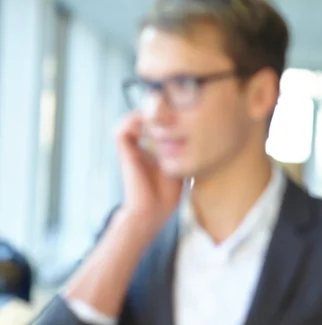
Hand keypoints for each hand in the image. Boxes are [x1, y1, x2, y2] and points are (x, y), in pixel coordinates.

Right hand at [116, 111, 182, 226]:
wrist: (152, 212)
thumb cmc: (167, 196)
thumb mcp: (180, 169)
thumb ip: (183, 154)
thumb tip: (197, 141)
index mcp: (151, 150)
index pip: (152, 123)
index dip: (161, 116)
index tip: (177, 117)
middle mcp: (140, 147)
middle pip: (140, 117)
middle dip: (153, 112)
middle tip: (168, 116)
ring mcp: (131, 150)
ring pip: (128, 120)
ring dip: (142, 116)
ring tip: (158, 122)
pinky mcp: (126, 155)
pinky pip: (120, 131)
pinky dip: (131, 125)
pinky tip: (148, 130)